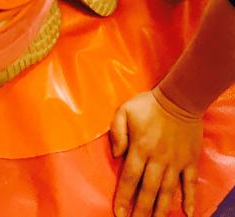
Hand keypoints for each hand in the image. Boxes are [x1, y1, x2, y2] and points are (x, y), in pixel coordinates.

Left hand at [110, 89, 202, 216]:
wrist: (179, 99)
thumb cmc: (148, 105)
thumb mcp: (124, 111)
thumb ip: (116, 132)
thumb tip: (115, 155)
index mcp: (140, 148)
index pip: (130, 178)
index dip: (124, 197)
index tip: (119, 213)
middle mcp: (158, 159)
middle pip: (148, 190)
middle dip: (141, 209)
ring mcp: (175, 162)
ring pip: (167, 191)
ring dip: (161, 209)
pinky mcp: (190, 161)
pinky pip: (190, 183)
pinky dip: (190, 199)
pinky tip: (187, 213)